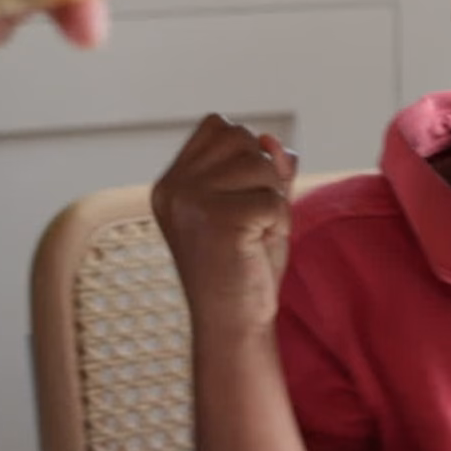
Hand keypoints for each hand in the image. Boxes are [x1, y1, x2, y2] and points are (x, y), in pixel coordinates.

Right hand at [152, 115, 298, 337]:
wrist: (233, 324)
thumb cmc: (244, 266)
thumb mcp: (257, 204)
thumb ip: (265, 167)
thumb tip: (273, 139)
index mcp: (172, 182)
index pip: (219, 126)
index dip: (246, 153)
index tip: (238, 199)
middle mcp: (174, 187)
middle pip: (242, 138)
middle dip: (263, 176)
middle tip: (249, 222)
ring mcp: (191, 201)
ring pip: (262, 164)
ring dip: (273, 199)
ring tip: (252, 235)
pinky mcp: (218, 219)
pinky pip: (274, 199)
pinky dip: (279, 223)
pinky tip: (256, 248)